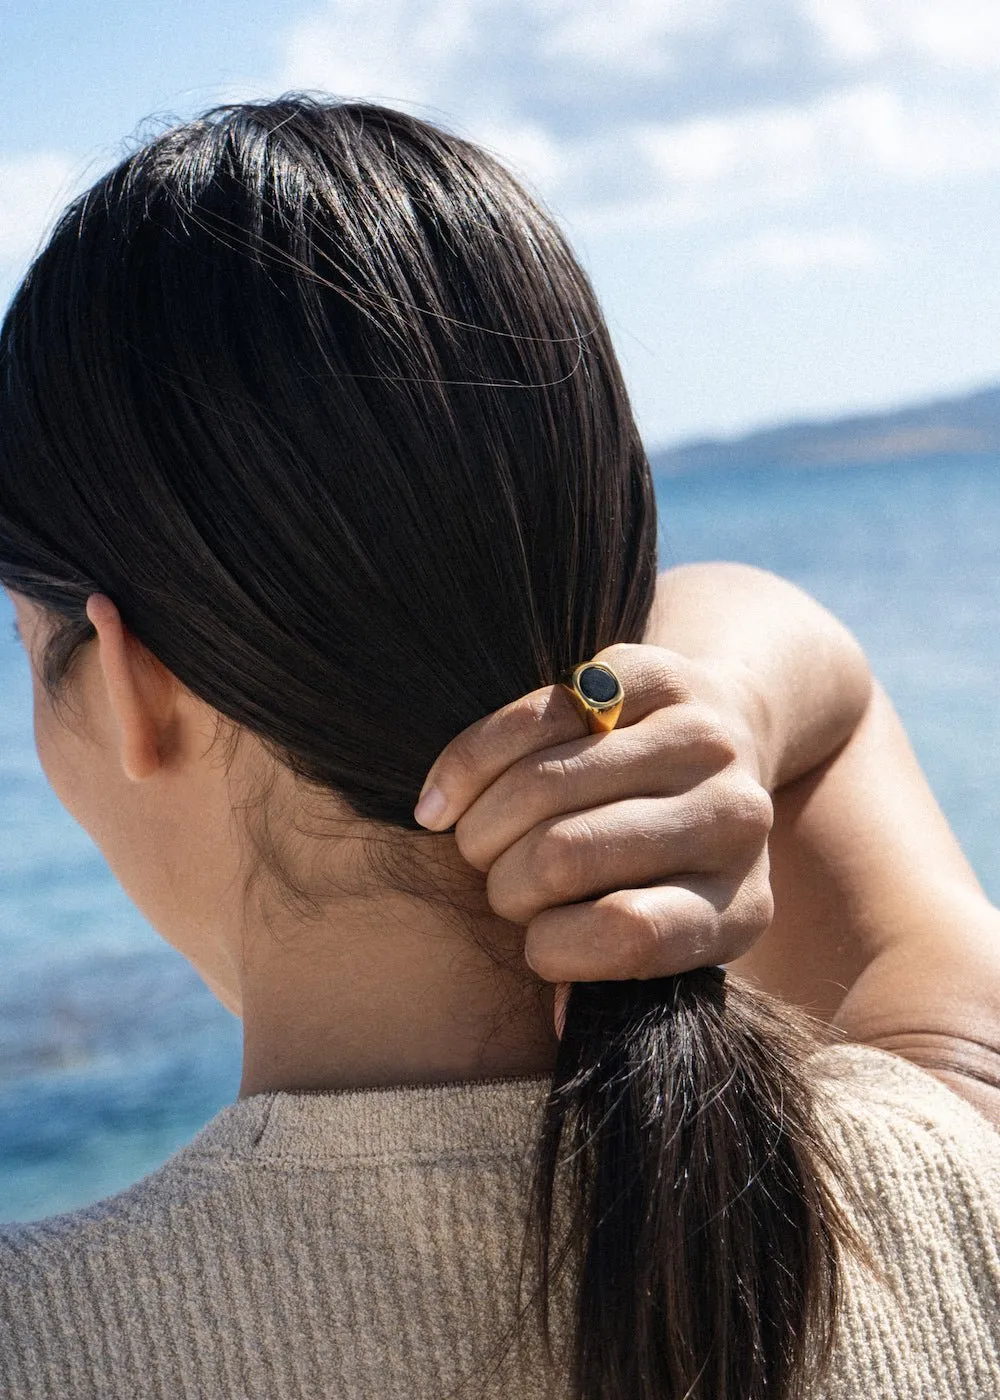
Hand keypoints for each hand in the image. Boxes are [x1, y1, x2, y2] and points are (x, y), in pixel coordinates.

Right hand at [414, 642, 774, 1008]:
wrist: (728, 736)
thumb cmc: (669, 861)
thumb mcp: (664, 932)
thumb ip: (614, 976)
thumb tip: (559, 1022)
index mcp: (741, 905)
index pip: (633, 934)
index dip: (555, 948)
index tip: (535, 946)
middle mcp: (735, 817)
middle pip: (568, 855)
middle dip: (504, 882)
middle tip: (498, 884)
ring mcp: (698, 740)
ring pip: (541, 786)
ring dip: (481, 826)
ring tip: (476, 840)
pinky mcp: (652, 674)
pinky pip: (535, 718)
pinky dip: (470, 762)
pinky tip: (444, 799)